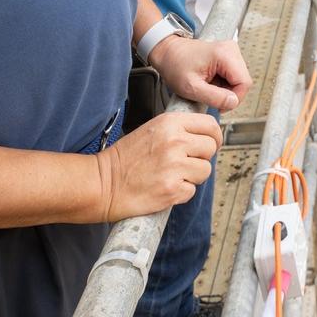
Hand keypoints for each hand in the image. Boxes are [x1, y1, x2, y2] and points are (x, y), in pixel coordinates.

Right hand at [96, 112, 219, 220]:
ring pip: (205, 170)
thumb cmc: (125, 159)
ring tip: (171, 175)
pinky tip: (164, 187)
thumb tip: (205, 135)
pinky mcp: (173, 189)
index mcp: (170, 123)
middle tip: (185, 162)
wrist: (103, 183)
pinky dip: (181, 192)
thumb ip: (178, 129)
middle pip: (211, 148)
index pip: (209, 124)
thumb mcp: (152, 130)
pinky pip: (192, 190)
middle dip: (202, 157)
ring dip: (192, 176)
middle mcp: (175, 142)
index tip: (211, 143)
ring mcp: (175, 166)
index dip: (214, 136)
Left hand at [149, 35, 251, 111]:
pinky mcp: (228, 56)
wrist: (168, 53)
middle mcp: (231, 49)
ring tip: (208, 87)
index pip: (244, 83)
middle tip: (210, 95)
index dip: (234, 98)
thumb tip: (233, 102)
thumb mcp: (191, 87)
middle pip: (243, 81)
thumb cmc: (175, 65)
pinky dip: (223, 83)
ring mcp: (230, 51)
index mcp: (224, 54)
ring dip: (225, 89)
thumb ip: (215, 97)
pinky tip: (210, 82)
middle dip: (229, 94)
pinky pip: (233, 76)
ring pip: (239, 80)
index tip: (219, 104)